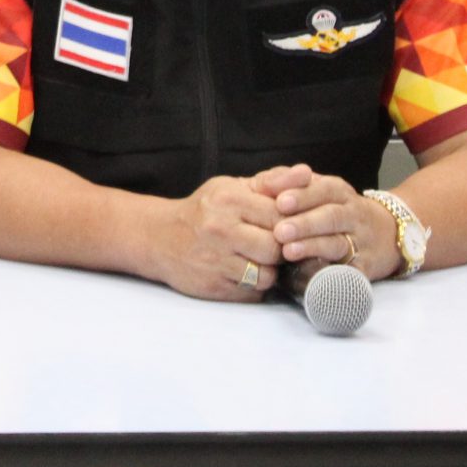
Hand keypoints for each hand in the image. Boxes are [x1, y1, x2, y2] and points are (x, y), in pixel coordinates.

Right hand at [146, 176, 283, 300]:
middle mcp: (220, 229)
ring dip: (268, 270)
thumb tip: (306, 173)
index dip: (289, 223)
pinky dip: (253, 286)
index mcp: (228, 199)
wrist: (159, 237)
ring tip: (256, 258)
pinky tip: (242, 271)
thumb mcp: (232, 187)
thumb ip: (272, 182)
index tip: (285, 225)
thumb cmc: (204, 210)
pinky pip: (252, 293)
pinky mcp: (213, 286)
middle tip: (271, 244)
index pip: (280, 215)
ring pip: (267, 275)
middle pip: (276, 249)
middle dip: (279, 249)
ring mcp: (215, 260)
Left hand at [261, 164, 398, 283]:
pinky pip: (350, 272)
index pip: (324, 190)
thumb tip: (265, 186)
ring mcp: (361, 242)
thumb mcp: (320, 189)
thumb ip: (292, 184)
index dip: (303, 195)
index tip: (280, 202)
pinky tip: (313, 275)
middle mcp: (353, 215)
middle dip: (305, 224)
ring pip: (338, 244)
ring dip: (313, 247)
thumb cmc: (337, 209)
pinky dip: (333, 274)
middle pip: (331, 217)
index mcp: (340, 192)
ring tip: (288, 251)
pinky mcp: (366, 268)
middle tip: (279, 231)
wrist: (388, 233)